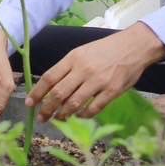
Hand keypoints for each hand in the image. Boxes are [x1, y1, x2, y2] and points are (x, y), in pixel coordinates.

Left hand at [26, 22, 164, 122]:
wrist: (134, 46)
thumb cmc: (106, 49)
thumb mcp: (83, 52)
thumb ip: (68, 67)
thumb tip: (51, 86)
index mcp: (74, 58)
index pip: (49, 77)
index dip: (37, 93)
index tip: (29, 103)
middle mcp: (83, 70)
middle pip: (58, 94)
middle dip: (46, 109)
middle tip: (41, 118)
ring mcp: (98, 81)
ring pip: (74, 103)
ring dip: (63, 115)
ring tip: (58, 119)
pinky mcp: (112, 91)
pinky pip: (94, 108)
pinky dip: (84, 115)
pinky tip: (79, 117)